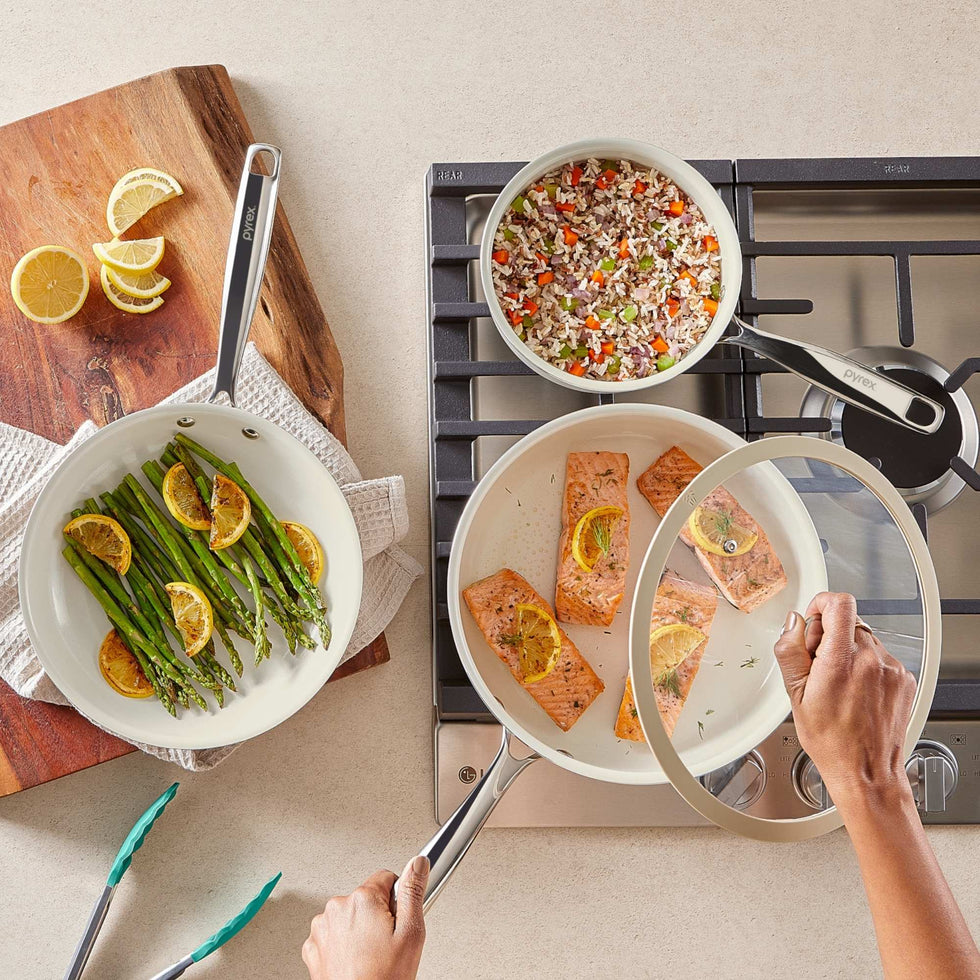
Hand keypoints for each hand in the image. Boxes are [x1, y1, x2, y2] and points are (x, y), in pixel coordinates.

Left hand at [302, 856, 428, 979]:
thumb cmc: (383, 979)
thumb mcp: (411, 934)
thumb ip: (413, 892)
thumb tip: (418, 863)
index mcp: (362, 899)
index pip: (386, 878)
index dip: (396, 901)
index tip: (397, 920)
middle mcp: (337, 908)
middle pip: (366, 898)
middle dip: (377, 916)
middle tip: (386, 944)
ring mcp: (322, 928)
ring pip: (348, 916)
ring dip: (358, 930)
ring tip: (370, 956)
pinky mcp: (313, 947)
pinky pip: (332, 934)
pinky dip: (342, 945)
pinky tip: (354, 961)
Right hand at [773, 592, 915, 809]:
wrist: (867, 772)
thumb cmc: (832, 741)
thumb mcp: (795, 696)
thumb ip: (790, 651)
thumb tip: (793, 624)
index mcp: (842, 661)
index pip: (839, 604)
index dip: (822, 604)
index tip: (814, 619)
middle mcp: (872, 660)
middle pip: (848, 622)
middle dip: (829, 636)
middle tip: (819, 666)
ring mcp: (892, 669)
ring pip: (864, 639)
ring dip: (848, 652)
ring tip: (838, 684)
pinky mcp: (904, 679)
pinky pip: (880, 657)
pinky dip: (866, 666)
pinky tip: (856, 692)